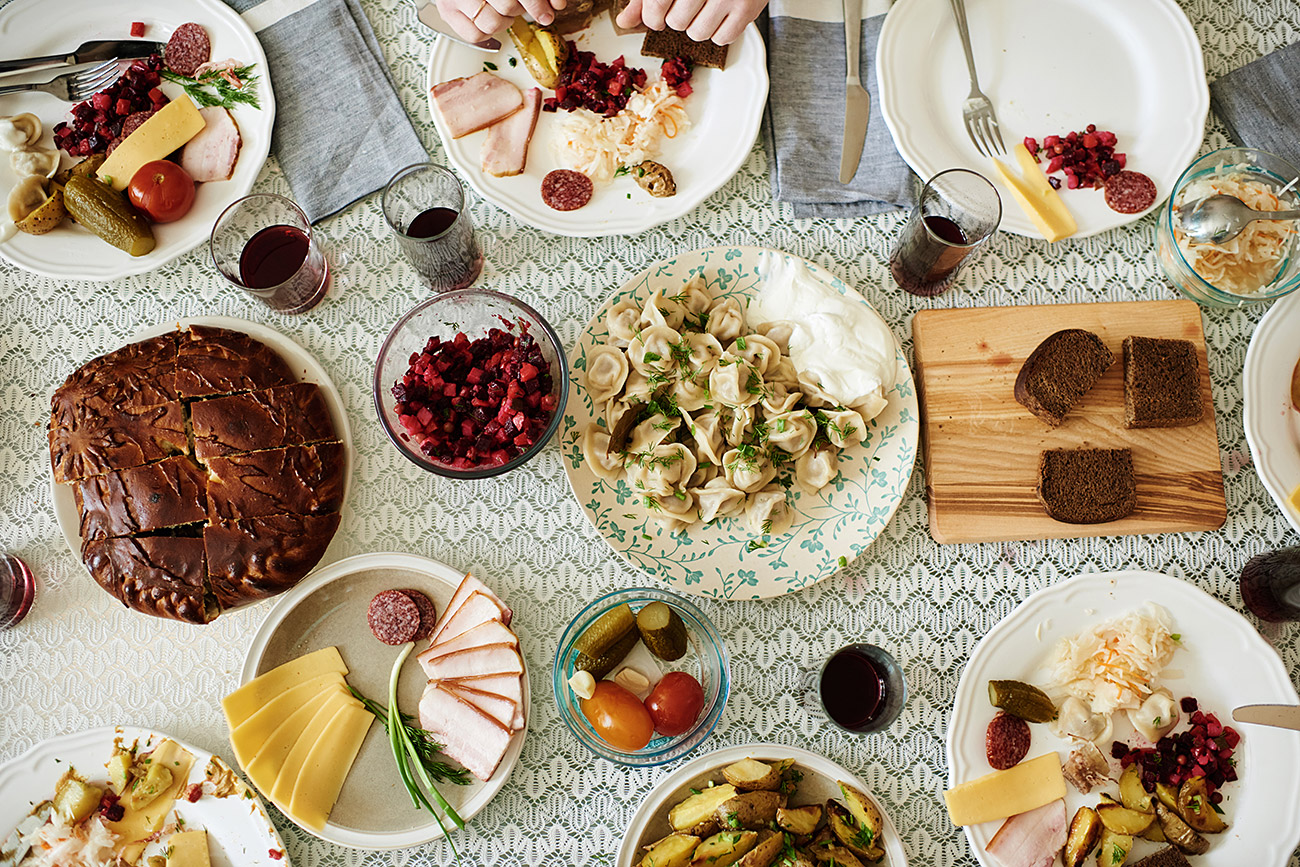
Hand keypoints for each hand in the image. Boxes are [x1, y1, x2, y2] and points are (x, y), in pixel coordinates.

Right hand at [436, 0, 567, 42]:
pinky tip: (489, 18)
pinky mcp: (447, 12)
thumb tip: (557, 5)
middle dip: (523, 8)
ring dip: (505, 20)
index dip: (537, 2)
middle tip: (523, 6)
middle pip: (508, 5)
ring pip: (493, 23)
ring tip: (503, 11)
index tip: (551, 10)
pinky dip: (487, 32)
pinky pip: (476, 35)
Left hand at [616, 0, 766, 44]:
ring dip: (698, 26)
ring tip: (706, 8)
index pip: (656, 2)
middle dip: (678, 18)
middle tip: (689, 4)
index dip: (652, 16)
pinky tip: (721, 14)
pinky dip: (719, 32)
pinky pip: (721, 39)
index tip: (655, 17)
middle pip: (677, 22)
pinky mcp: (747, 9)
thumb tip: (624, 21)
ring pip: (697, 33)